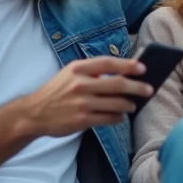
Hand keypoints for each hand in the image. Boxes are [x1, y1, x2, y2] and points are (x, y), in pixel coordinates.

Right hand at [22, 56, 152, 136]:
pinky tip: (121, 116)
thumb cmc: (56, 91)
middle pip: (118, 84)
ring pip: (116, 103)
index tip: (143, 68)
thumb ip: (92, 71)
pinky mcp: (82, 120)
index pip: (109, 63)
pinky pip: (108, 119)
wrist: (33, 113)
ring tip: (133, 105)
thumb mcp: (69, 73)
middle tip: (149, 89)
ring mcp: (82, 103)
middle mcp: (81, 84)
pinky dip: (118, 118)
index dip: (128, 65)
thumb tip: (123, 73)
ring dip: (129, 104)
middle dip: (138, 87)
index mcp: (78, 68)